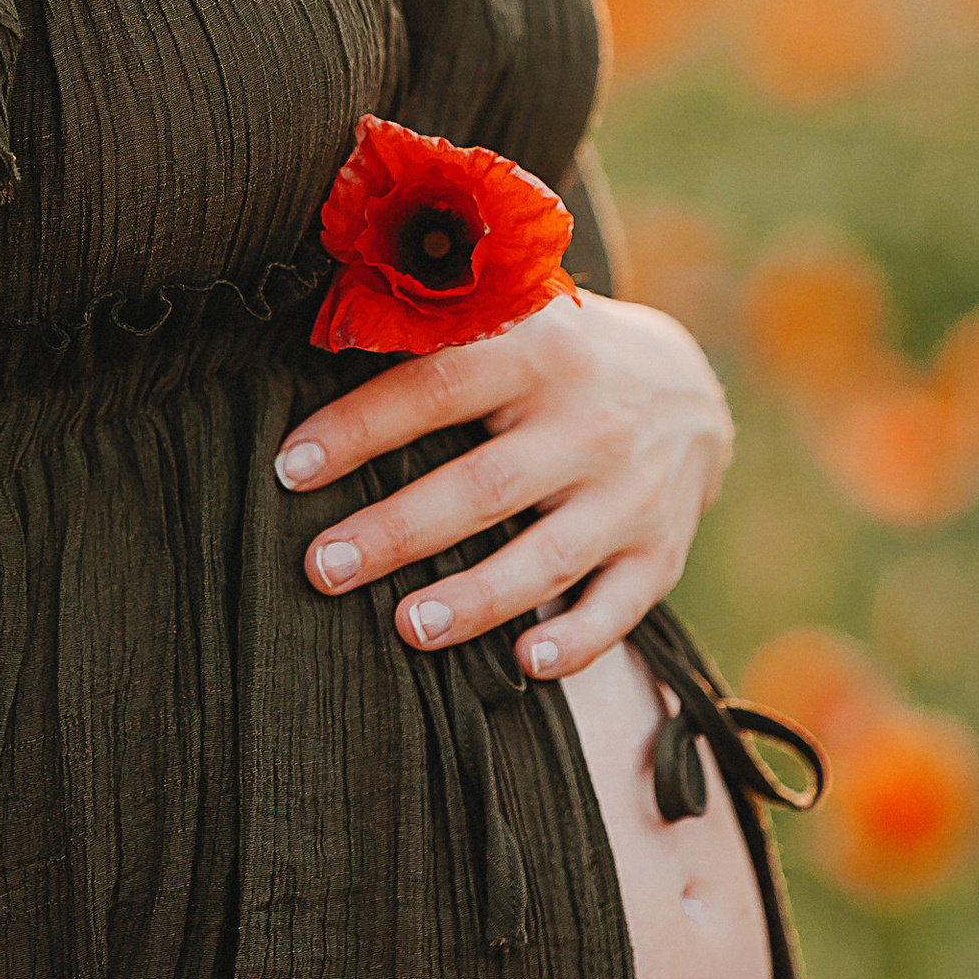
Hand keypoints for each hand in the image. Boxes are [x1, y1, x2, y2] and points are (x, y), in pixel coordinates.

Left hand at [275, 293, 734, 681]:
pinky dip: (577, 641)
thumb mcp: (510, 314)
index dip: (359, 429)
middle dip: (396, 532)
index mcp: (538, 350)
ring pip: (547, 558)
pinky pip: (620, 608)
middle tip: (322, 566)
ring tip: (406, 627)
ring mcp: (631, 493)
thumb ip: (431, 327)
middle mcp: (591, 423)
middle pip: (483, 487)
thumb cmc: (555, 353)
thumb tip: (315, 330)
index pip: (435, 389)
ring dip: (475, 600)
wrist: (690, 384)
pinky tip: (524, 664)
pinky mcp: (660, 551)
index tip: (289, 468)